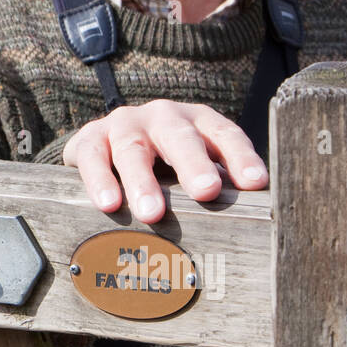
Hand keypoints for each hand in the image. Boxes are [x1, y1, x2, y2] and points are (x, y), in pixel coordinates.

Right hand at [61, 100, 268, 223]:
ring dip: (143, 181)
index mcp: (197, 123)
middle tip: (206, 190)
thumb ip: (213, 188)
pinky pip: (93, 157)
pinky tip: (109, 204)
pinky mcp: (90, 137)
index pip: (224, 135)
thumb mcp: (191, 171)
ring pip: (133, 149)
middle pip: (180, 137)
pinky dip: (100, 180)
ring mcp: (125, 124)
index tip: (255, 183)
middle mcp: (163, 117)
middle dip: (193, 164)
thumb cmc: (162, 169)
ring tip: (152, 213)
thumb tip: (246, 229)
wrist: (104, 147)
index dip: (240, 157)